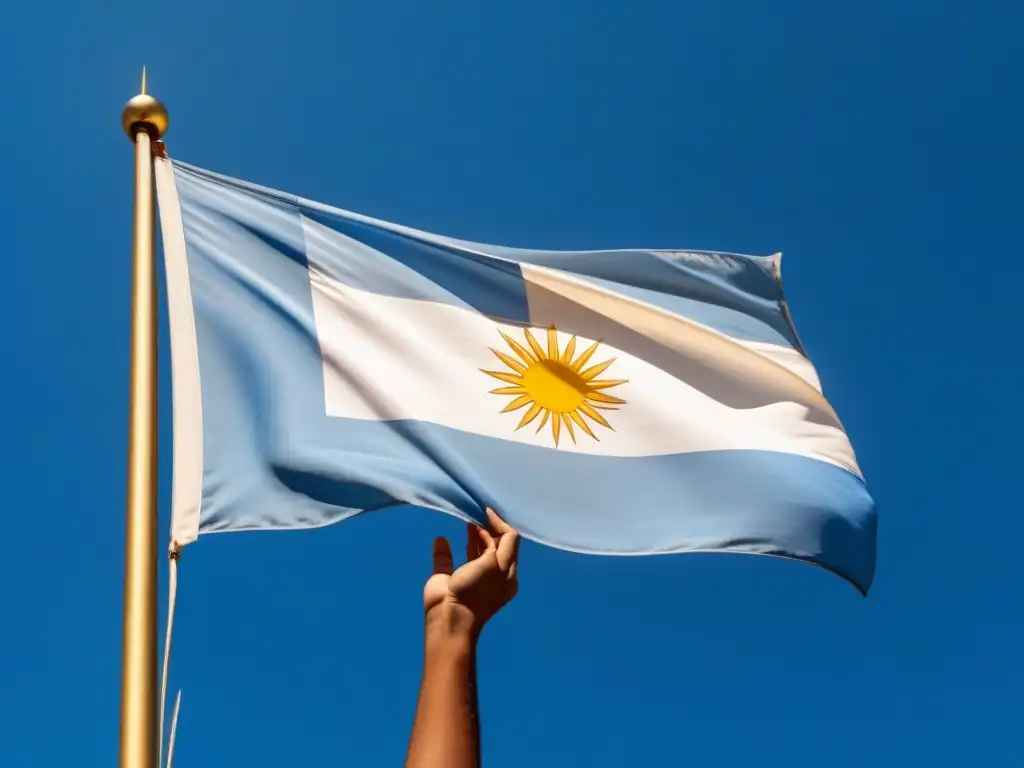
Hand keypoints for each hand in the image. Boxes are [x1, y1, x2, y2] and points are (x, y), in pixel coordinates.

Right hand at [424, 508, 519, 640]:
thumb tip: (481, 527)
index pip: (510, 541)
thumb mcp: (494, 564)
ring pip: (475, 549)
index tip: (487, 510)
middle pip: (494, 543)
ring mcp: (470, 575)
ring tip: (466, 518)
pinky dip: (447, 546)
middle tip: (477, 510)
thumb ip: (493, 543)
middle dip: (488, 526)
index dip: (500, 524)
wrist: (450, 617)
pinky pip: (448, 557)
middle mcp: (492, 572)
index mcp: (507, 573)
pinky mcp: (449, 577)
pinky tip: (443, 537)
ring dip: (473, 533)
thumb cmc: (477, 590)